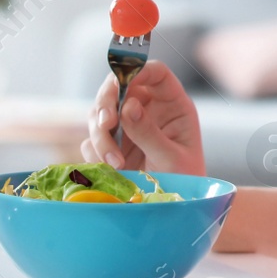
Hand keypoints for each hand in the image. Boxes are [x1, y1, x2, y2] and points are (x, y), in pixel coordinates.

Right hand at [81, 60, 204, 175]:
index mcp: (172, 105)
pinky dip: (95, 152)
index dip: (138, 69)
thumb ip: (150, 133)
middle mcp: (148, 109)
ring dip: (100, 134)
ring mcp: (128, 125)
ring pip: (100, 112)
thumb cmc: (184, 180)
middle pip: (118, 87)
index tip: (122, 81)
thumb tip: (129, 105)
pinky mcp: (112, 143)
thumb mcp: (171, 158)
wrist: (171, 208)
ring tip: (115, 163)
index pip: (156, 73)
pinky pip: (92, 138)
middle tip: (106, 124)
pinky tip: (111, 169)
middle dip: (106, 103)